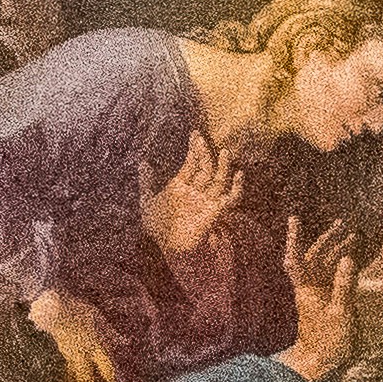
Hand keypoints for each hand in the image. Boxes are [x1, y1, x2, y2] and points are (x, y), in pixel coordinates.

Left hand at [142, 132, 250, 266]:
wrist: (167, 247)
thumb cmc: (158, 228)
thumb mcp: (147, 202)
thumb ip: (147, 182)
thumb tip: (143, 162)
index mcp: (181, 186)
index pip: (191, 163)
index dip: (193, 149)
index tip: (195, 134)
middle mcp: (196, 191)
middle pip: (205, 168)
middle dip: (204, 153)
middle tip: (202, 139)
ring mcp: (206, 200)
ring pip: (219, 179)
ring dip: (223, 165)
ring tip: (225, 152)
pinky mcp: (216, 212)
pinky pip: (231, 198)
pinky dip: (237, 187)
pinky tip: (239, 175)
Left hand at [288, 229, 367, 376]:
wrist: (319, 365)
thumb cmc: (327, 342)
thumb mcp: (339, 313)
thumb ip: (344, 285)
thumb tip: (348, 258)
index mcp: (306, 289)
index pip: (296, 259)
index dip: (295, 238)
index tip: (295, 219)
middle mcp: (309, 289)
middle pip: (315, 257)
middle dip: (328, 239)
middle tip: (343, 224)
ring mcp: (317, 295)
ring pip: (325, 267)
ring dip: (338, 252)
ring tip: (353, 238)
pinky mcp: (326, 303)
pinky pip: (333, 279)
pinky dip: (342, 268)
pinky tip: (353, 260)